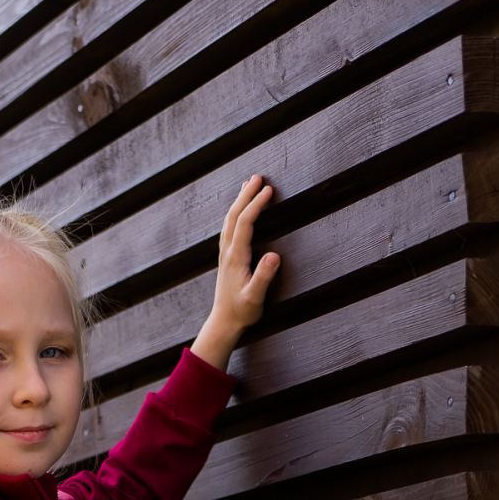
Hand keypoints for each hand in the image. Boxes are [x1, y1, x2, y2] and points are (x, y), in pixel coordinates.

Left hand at [209, 173, 280, 335]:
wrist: (224, 323)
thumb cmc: (242, 312)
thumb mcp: (255, 298)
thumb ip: (264, 277)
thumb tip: (275, 256)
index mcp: (236, 258)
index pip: (245, 223)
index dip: (256, 204)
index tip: (269, 189)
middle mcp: (227, 252)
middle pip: (234, 216)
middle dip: (246, 194)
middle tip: (259, 176)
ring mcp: (225, 254)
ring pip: (229, 220)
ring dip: (239, 200)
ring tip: (249, 184)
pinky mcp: (226, 258)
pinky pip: (229, 228)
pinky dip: (236, 212)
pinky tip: (240, 208)